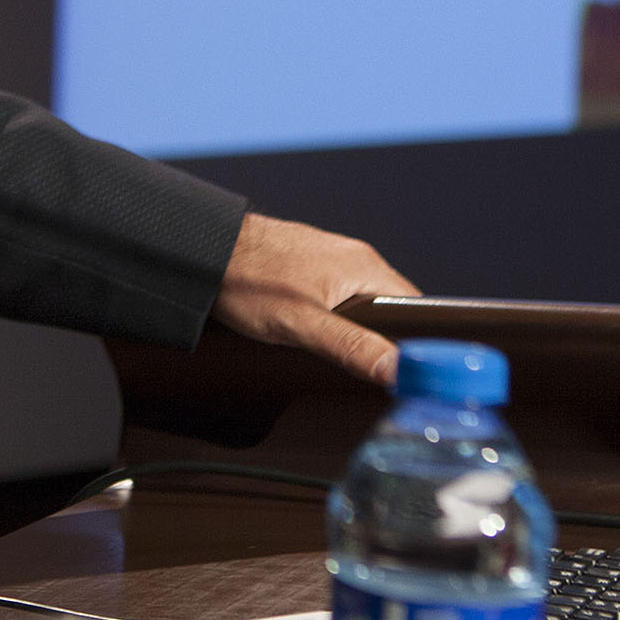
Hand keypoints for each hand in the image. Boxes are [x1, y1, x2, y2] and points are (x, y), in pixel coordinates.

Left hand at [211, 212, 418, 386]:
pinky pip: (339, 294)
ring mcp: (333, 258)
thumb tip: (397, 368)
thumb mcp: (303, 324)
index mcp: (364, 267)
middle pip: (390, 307)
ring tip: (330, 343)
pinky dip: (333, 313)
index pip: (415, 309)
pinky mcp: (312, 263)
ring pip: (362, 302)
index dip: (414, 343)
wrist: (204, 251)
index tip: (409, 368)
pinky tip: (312, 326)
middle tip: (361, 362)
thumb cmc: (246, 278)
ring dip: (354, 326)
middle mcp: (354, 258)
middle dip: (381, 338)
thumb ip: (352, 346)